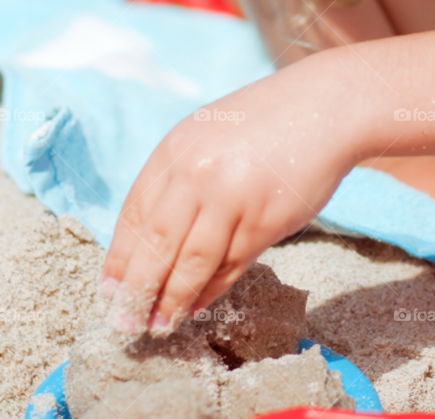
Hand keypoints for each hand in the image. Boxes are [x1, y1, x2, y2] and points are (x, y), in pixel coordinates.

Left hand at [99, 56, 357, 335]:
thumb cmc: (266, 122)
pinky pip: (231, 265)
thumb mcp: (208, 134)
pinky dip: (210, 291)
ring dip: (171, 301)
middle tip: (124, 323)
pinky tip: (196, 306)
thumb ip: (180, 175)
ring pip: (191, 264)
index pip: (134, 215)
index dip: (119, 258)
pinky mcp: (266, 220)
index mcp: (176, 149)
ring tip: (158, 326)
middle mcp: (198, 174)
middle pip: (156, 245)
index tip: (109, 289)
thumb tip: (153, 238)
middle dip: (137, 290)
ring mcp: (232, 199)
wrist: (325, 108)